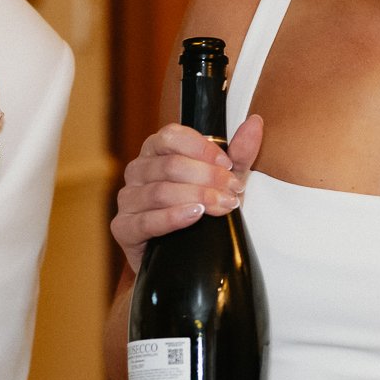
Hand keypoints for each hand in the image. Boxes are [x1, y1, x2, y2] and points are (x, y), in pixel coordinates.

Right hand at [110, 115, 264, 272]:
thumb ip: (239, 153)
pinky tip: (194, 215)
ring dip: (197, 197)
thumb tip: (255, 123)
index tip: (228, 165)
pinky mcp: (124, 227)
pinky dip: (173, 217)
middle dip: (207, 178)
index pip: (171, 136)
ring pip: (160, 191)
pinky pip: (146, 220)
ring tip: (223, 206)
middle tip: (233, 191)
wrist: (186, 256)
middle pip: (170, 165)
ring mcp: (128, 199)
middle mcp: (137, 170)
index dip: (202, 149)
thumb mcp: (225, 181)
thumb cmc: (202, 210)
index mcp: (156, 150)